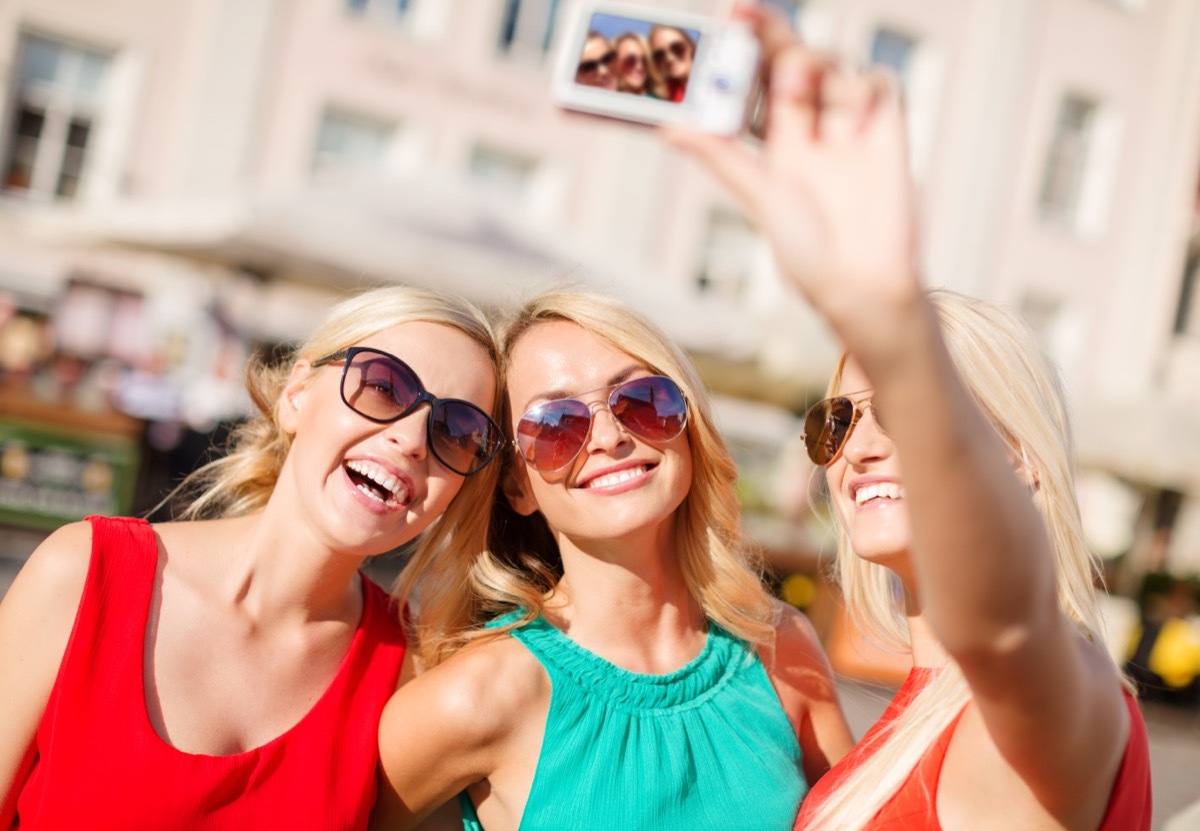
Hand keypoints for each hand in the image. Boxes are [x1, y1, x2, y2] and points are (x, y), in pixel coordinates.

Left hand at [665, 4, 921, 346]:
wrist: (865, 283)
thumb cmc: (808, 252)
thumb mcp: (760, 197)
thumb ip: (722, 156)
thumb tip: (668, 127)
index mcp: (773, 141)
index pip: (752, 83)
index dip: (738, 52)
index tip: (719, 23)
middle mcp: (810, 126)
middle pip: (789, 59)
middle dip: (768, 32)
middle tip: (742, 11)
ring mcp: (848, 125)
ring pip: (831, 63)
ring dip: (810, 65)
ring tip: (796, 89)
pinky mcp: (887, 129)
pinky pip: (877, 82)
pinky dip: (860, 89)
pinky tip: (849, 121)